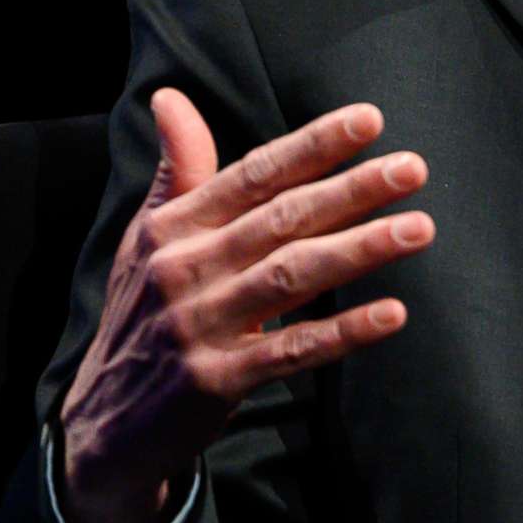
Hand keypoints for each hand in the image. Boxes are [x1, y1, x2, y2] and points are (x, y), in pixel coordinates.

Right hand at [57, 89, 432, 522]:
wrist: (103, 427)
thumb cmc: (141, 316)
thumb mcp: (146, 239)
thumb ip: (176, 169)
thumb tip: (170, 95)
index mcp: (174, 227)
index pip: (253, 174)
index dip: (312, 145)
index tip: (370, 119)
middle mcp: (185, 268)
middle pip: (282, 219)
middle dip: (352, 190)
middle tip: (413, 168)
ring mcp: (200, 325)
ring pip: (291, 276)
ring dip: (360, 250)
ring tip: (419, 228)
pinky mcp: (216, 380)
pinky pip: (290, 350)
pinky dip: (342, 331)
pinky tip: (392, 313)